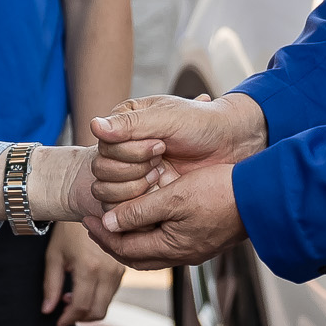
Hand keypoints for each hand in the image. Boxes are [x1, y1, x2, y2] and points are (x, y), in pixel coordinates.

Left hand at [40, 220, 122, 325]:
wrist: (89, 208)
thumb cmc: (67, 230)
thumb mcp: (54, 256)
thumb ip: (51, 285)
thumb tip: (47, 311)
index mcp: (89, 268)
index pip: (80, 306)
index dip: (68, 319)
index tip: (58, 323)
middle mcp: (108, 272)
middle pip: (97, 311)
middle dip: (79, 317)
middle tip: (63, 312)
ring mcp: (118, 270)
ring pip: (106, 304)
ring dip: (88, 308)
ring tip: (70, 296)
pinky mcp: (123, 268)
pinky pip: (111, 293)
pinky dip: (97, 298)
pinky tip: (83, 287)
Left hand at [83, 160, 249, 268]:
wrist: (262, 197)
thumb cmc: (220, 193)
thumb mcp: (174, 197)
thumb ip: (140, 211)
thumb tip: (110, 223)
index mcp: (172, 248)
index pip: (124, 249)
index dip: (102, 235)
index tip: (86, 218)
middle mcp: (182, 256)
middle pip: (135, 256)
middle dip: (112, 241)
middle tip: (94, 223)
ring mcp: (194, 250)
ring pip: (152, 252)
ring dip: (130, 238)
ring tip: (115, 221)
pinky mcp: (204, 241)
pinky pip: (167, 245)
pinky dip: (149, 234)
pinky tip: (147, 218)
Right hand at [88, 92, 266, 209]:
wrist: (232, 143)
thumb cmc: (202, 124)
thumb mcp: (167, 118)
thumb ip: (130, 125)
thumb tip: (93, 125)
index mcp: (125, 123)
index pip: (104, 146)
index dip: (129, 152)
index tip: (160, 146)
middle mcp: (124, 147)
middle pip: (101, 170)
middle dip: (131, 170)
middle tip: (161, 164)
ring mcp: (132, 171)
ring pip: (106, 191)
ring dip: (133, 188)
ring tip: (162, 177)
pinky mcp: (143, 193)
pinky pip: (122, 208)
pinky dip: (138, 204)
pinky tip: (161, 192)